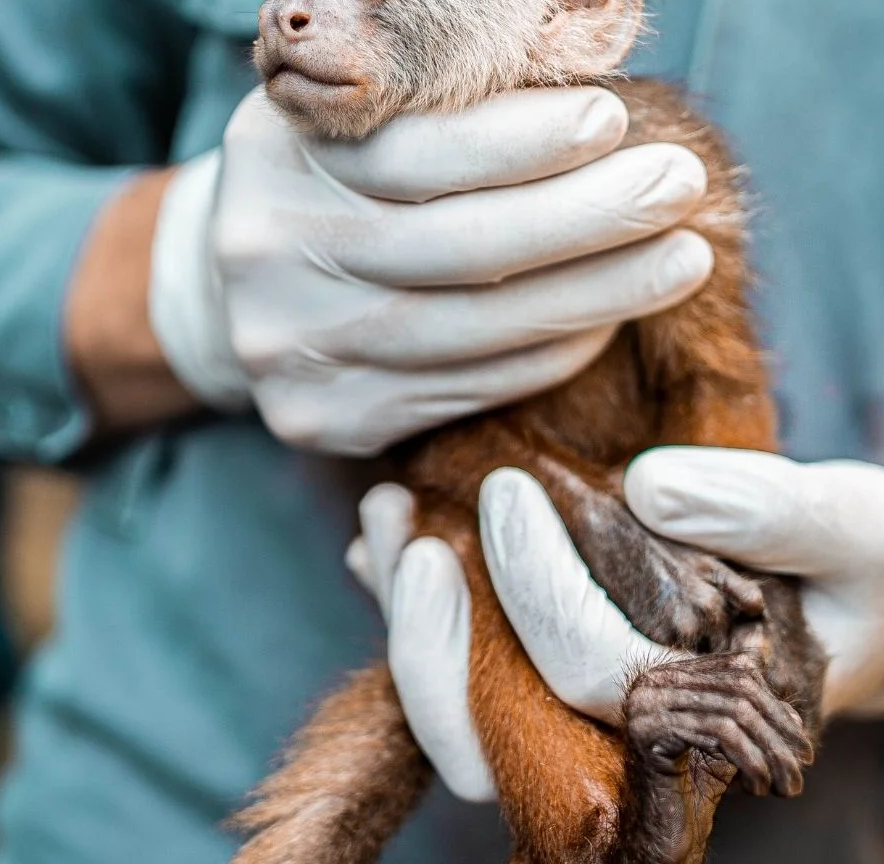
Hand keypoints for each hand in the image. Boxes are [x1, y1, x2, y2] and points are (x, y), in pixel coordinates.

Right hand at [149, 85, 712, 455]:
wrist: (226, 287)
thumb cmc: (324, 186)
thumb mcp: (351, 121)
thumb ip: (438, 112)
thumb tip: (594, 115)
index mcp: (273, 153)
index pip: (412, 150)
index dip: (520, 140)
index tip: (613, 120)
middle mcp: (268, 254)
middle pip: (451, 246)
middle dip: (584, 218)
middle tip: (678, 187)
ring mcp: (289, 348)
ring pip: (468, 329)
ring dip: (590, 296)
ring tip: (678, 260)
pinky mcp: (321, 415)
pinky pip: (461, 388)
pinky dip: (545, 355)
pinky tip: (603, 323)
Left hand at [353, 455, 883, 800]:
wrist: (864, 587)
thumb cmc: (867, 568)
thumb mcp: (851, 528)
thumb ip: (770, 513)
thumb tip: (647, 488)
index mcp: (699, 717)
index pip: (584, 676)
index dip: (533, 588)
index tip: (509, 491)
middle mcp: (627, 725)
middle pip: (492, 730)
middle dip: (427, 635)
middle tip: (404, 528)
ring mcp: (587, 691)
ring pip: (465, 697)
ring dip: (407, 612)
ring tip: (384, 516)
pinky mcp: (565, 648)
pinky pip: (473, 645)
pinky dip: (422, 595)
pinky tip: (391, 535)